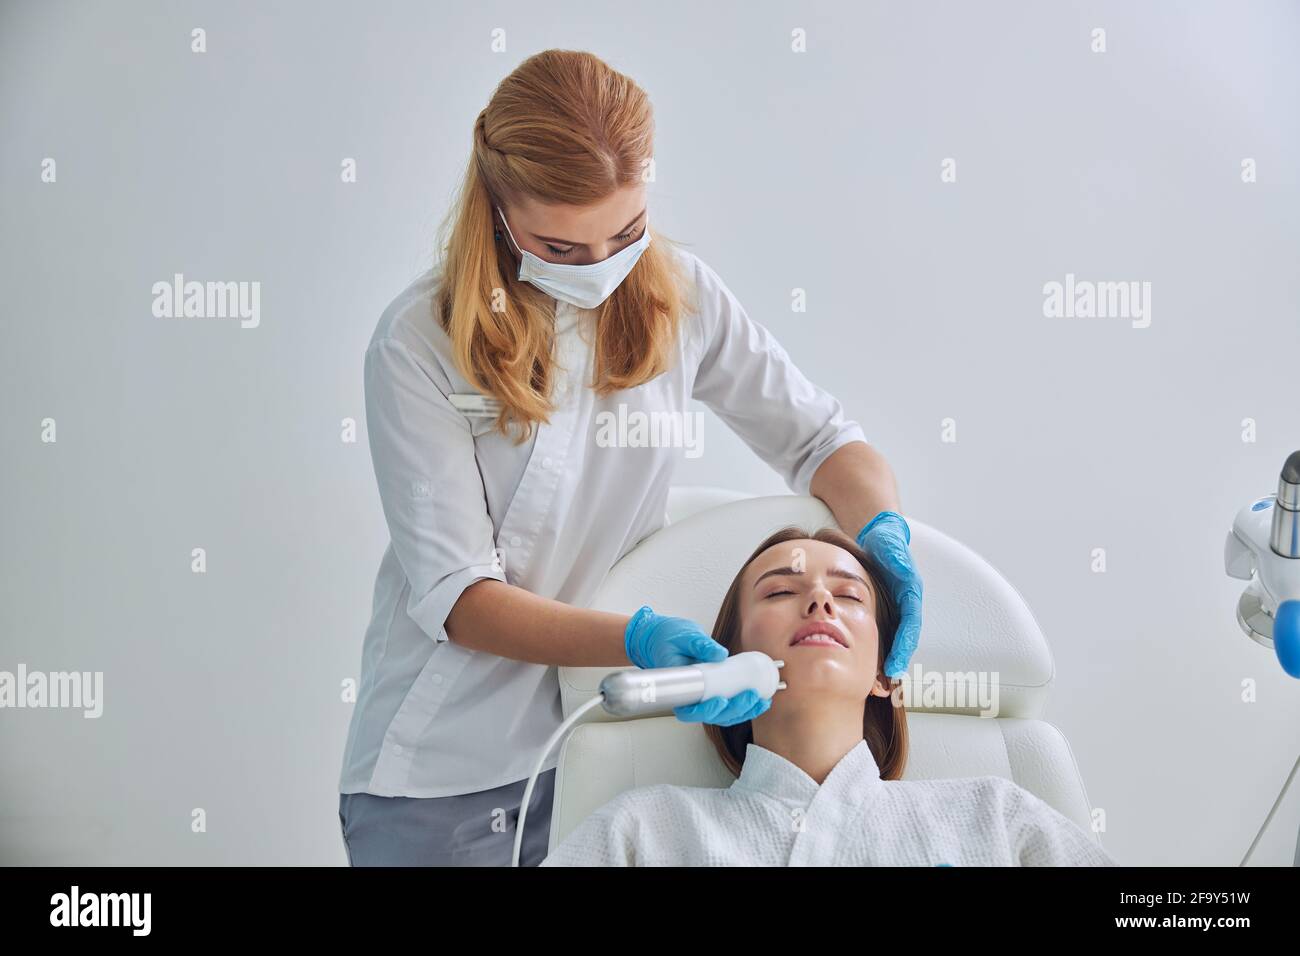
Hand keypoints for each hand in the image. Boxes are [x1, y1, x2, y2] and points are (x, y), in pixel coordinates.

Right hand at [623, 606, 771, 725]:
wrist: (661, 637)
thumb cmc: (668, 638)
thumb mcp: (683, 637)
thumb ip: (699, 644)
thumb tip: (720, 654)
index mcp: (677, 691)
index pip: (691, 711)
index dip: (707, 711)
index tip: (721, 701)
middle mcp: (690, 699)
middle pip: (712, 715)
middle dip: (735, 710)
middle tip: (751, 696)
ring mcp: (703, 697)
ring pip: (724, 714)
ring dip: (744, 711)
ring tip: (762, 700)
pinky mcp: (713, 692)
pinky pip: (729, 703)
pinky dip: (746, 704)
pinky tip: (761, 698)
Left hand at [855, 511, 922, 678]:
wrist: (880, 538)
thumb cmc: (888, 543)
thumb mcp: (894, 549)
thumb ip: (899, 560)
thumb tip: (905, 571)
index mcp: (911, 595)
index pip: (910, 626)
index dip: (904, 647)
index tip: (895, 665)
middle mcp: (906, 606)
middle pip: (904, 639)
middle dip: (897, 661)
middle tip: (886, 683)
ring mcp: (896, 609)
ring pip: (894, 640)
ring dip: (888, 660)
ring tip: (878, 683)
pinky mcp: (885, 609)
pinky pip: (883, 633)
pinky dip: (878, 650)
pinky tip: (868, 664)